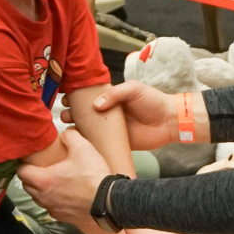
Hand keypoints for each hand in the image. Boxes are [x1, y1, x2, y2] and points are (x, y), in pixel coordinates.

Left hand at [16, 127, 111, 222]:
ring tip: (53, 181)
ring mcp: (53, 209)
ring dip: (42, 190)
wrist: (109, 202)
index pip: (22, 172)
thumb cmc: (93, 176)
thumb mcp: (83, 148)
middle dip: (31, 177)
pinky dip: (54, 201)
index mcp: (43, 180)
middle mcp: (44, 197)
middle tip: (41, 168)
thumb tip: (66, 133)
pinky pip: (52, 208)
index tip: (29, 160)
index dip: (23, 164)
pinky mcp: (63, 218)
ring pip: (39, 199)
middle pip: (28, 186)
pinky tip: (65, 194)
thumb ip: (70, 136)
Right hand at [64, 80, 180, 150]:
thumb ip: (115, 94)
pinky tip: (79, 143)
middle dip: (71, 113)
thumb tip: (96, 105)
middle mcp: (109, 112)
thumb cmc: (153, 101)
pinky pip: (100, 143)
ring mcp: (111, 128)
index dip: (76, 97)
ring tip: (68, 127)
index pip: (89, 96)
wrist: (169, 121)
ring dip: (76, 128)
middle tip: (64, 115)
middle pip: (84, 113)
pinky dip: (89, 143)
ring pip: (89, 128)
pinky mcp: (117, 142)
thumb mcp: (133, 89)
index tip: (65, 98)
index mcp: (111, 98)